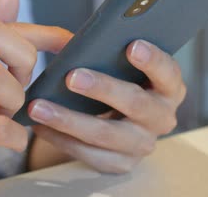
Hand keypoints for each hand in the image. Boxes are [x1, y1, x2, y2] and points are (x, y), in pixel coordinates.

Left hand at [28, 39, 185, 172]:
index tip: (131, 45)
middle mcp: (161, 117)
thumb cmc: (118, 82)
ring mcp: (142, 144)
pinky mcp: (121, 163)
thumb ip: (111, 54)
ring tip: (39, 106)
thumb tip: (75, 43)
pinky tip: (40, 125)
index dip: (152, 60)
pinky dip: (61, 138)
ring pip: (104, 133)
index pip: (168, 72)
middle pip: (135, 103)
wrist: (115, 121)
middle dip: (102, 88)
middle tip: (71, 77)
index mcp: (168, 87)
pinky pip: (88, 153)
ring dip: (68, 119)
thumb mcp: (122, 67)